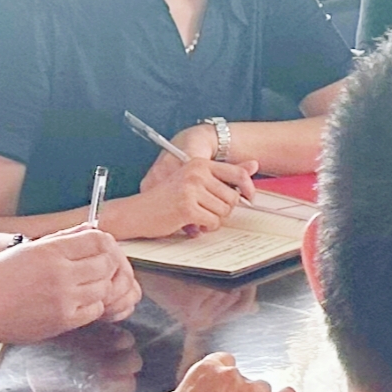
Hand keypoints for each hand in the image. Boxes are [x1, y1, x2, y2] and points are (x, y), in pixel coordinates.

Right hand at [0, 225, 138, 342]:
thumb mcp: (26, 250)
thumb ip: (60, 239)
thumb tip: (88, 229)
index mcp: (49, 251)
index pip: (96, 240)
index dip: (102, 243)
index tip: (97, 249)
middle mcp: (59, 274)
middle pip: (105, 263)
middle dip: (105, 264)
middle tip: (96, 268)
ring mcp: (63, 299)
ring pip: (104, 288)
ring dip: (100, 285)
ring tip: (86, 285)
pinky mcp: (63, 320)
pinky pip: (95, 310)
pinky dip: (92, 305)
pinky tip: (79, 301)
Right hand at [129, 144, 256, 236]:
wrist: (136, 212)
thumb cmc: (166, 199)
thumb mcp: (195, 181)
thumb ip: (225, 174)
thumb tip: (255, 165)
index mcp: (199, 164)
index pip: (238, 174)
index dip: (248, 189)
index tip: (250, 198)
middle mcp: (196, 173)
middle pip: (232, 198)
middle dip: (223, 209)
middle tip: (207, 211)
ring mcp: (191, 189)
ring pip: (224, 212)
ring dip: (213, 219)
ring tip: (196, 216)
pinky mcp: (187, 207)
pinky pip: (212, 222)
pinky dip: (205, 227)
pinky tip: (192, 223)